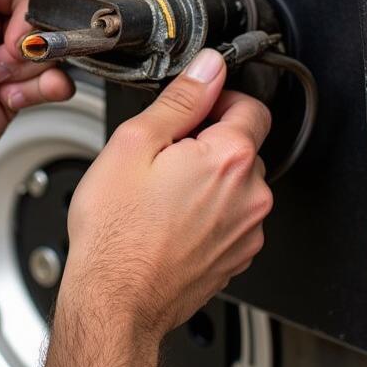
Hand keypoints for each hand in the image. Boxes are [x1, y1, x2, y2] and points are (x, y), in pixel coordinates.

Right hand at [63, 48, 273, 336]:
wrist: (116, 299)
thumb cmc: (116, 231)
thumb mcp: (134, 144)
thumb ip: (180, 100)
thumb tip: (208, 68)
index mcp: (229, 159)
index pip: (250, 106)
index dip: (216, 100)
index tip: (190, 111)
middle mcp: (251, 196)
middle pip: (242, 147)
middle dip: (207, 144)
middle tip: (161, 158)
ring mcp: (247, 232)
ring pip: (235, 185)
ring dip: (207, 181)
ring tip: (159, 196)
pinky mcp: (237, 258)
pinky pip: (230, 219)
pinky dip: (207, 214)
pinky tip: (167, 221)